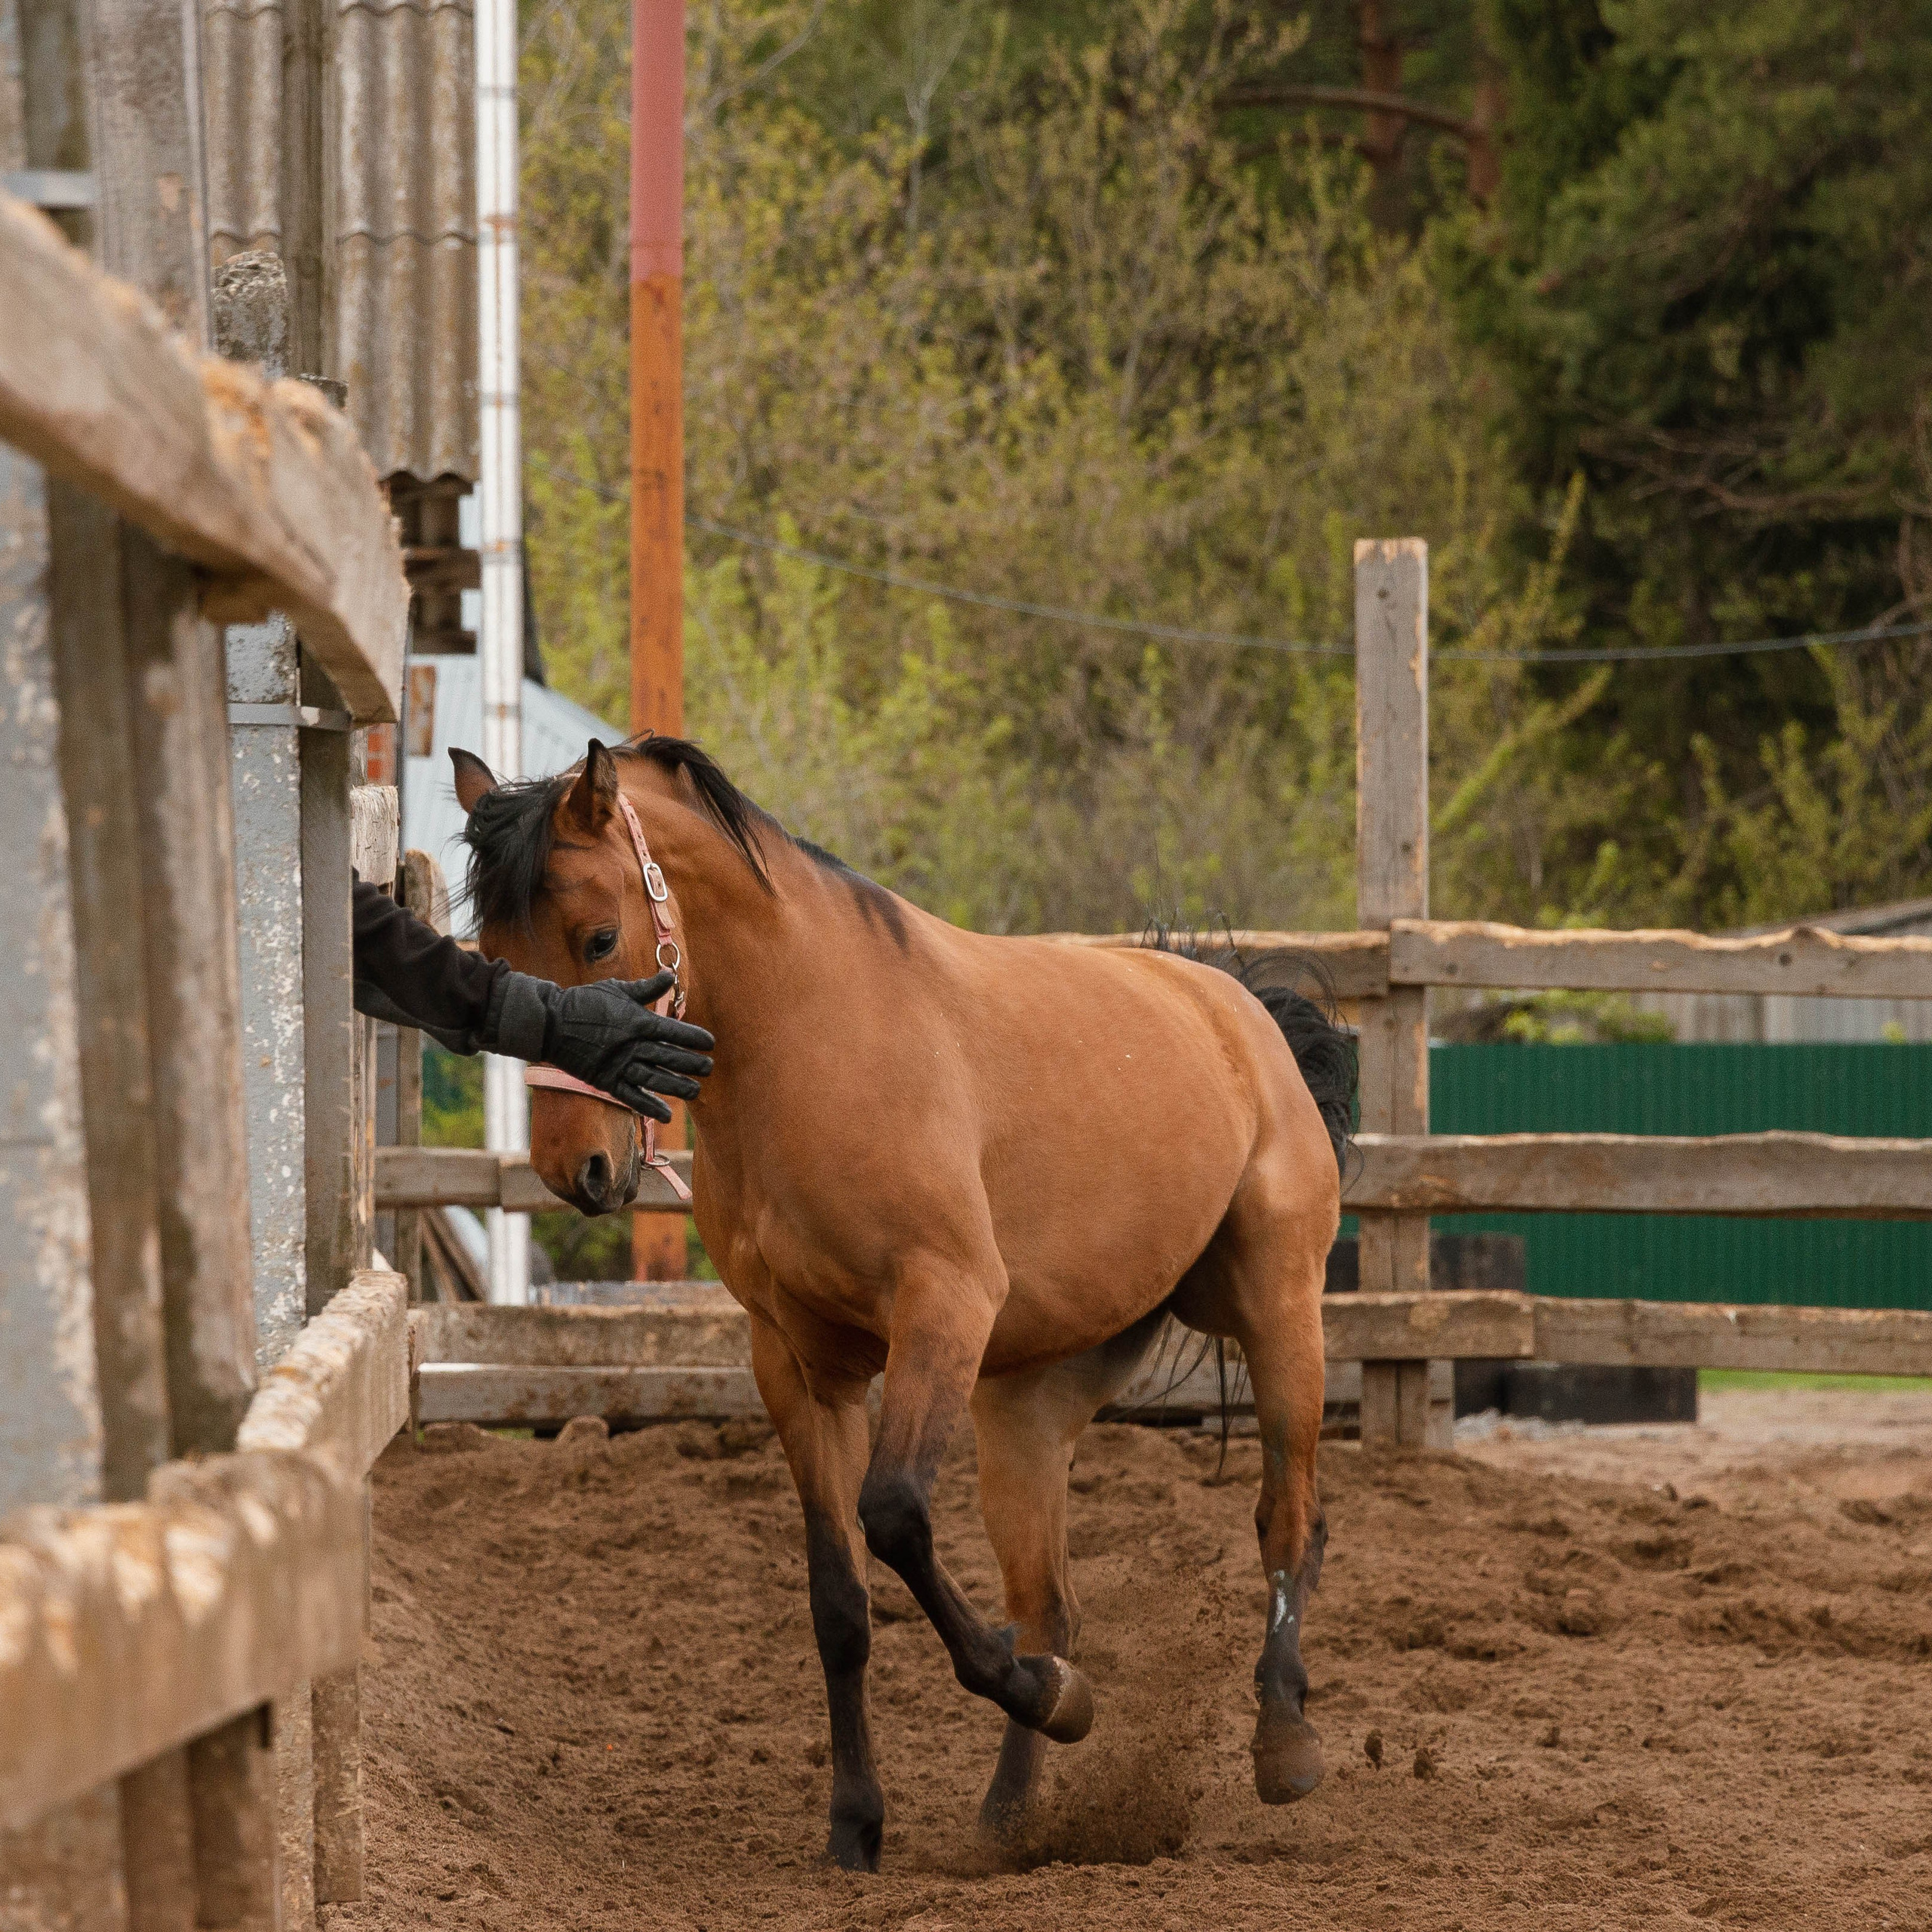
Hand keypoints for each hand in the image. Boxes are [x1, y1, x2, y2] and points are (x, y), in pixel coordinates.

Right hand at [537, 971, 714, 1121]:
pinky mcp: (606, 1081)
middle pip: (669, 1057)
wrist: (551, 1023)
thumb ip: (646, 987)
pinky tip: (666, 1116)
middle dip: (692, 1063)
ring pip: (655, 1079)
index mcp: (637, 1021)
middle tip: (709, 1068)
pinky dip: (649, 1107)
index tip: (710, 1042)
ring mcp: (619, 1065)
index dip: (694, 1038)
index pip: (674, 1031)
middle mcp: (632, 1045)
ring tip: (696, 1092)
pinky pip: (632, 1097)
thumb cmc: (585, 1002)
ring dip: (677, 1087)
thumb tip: (670, 975)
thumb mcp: (617, 989)